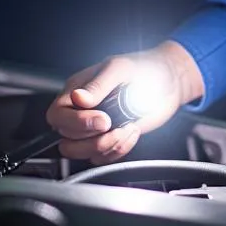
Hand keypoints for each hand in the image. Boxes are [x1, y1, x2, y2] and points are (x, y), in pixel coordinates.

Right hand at [46, 40, 203, 164]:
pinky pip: (102, 158)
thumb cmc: (144, 67)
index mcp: (77, 90)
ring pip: (81, 153)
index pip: (57, 114)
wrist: (168, 81)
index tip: (103, 120)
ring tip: (126, 128)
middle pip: (67, 139)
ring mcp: (94, 129)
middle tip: (116, 124)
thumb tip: (77, 98)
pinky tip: (131, 131)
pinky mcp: (109, 140)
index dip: (76, 122)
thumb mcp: (121, 69)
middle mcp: (81, 111)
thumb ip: (98, 85)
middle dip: (94, 138)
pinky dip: (119, 150)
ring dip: (107, 146)